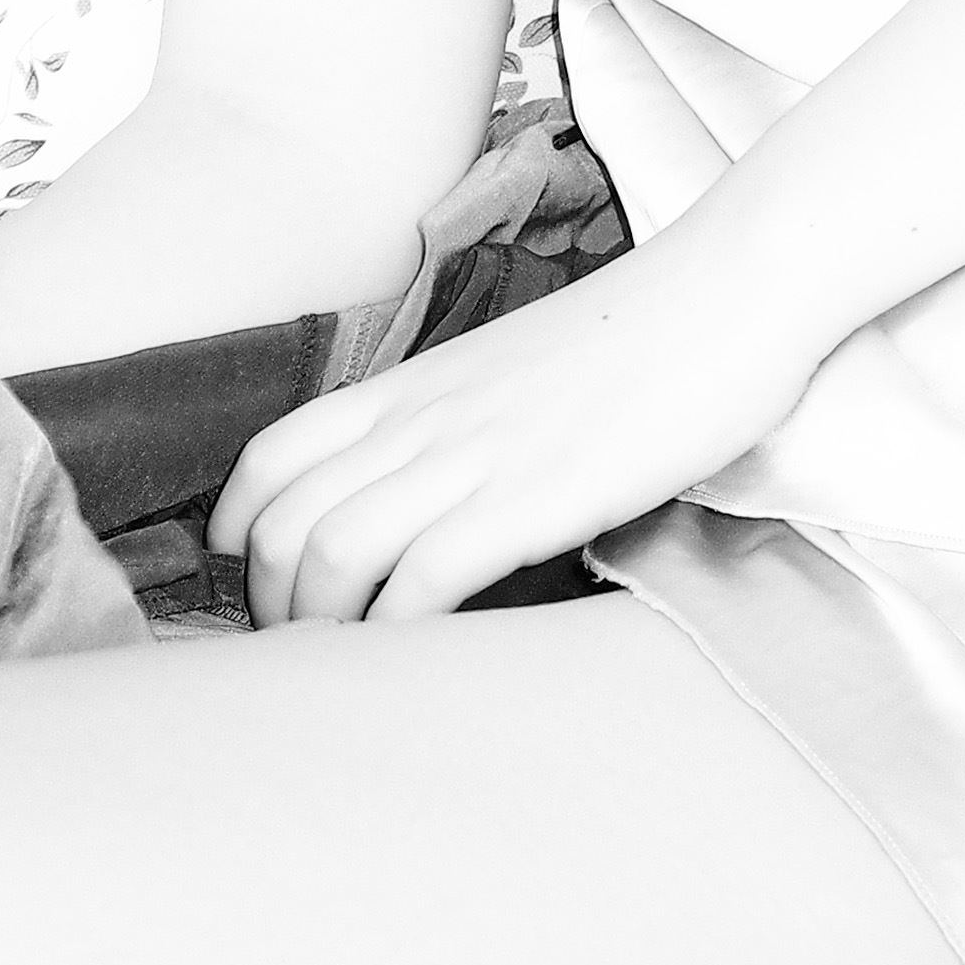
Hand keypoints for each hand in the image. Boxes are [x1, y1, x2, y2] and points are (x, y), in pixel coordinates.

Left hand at [209, 227, 822, 621]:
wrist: (728, 294)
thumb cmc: (638, 338)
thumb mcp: (513, 369)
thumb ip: (455, 417)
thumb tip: (426, 488)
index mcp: (413, 382)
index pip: (272, 455)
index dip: (236, 531)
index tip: (249, 584)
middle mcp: (424, 418)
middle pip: (284, 519)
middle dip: (265, 603)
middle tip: (290, 650)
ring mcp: (475, 457)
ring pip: (332, 551)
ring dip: (315, 626)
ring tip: (334, 669)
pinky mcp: (533, 498)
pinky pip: (422, 580)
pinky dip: (394, 634)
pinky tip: (407, 663)